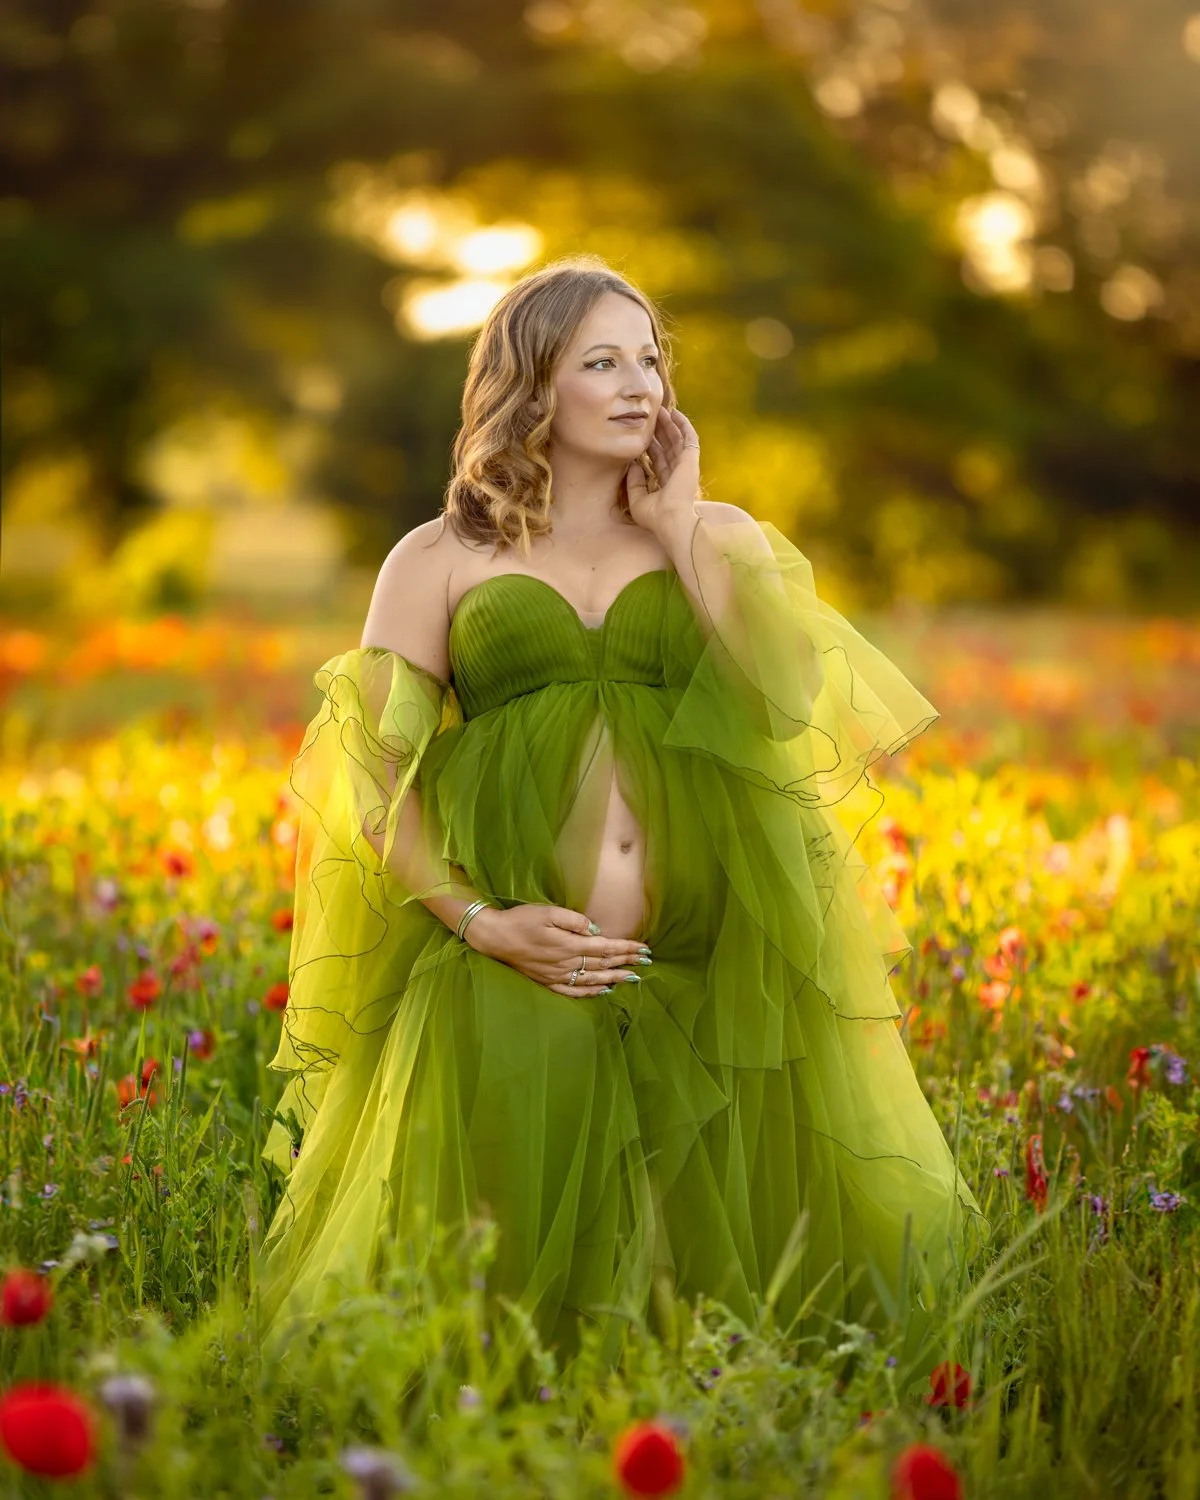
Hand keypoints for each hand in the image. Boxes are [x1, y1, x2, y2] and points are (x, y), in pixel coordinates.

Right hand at [464, 903, 649, 996]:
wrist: (494, 938)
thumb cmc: (521, 920)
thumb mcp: (547, 912)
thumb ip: (573, 920)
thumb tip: (595, 929)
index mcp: (568, 944)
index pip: (605, 947)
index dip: (626, 948)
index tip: (644, 948)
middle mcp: (566, 963)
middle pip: (603, 964)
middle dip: (627, 962)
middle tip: (647, 961)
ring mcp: (557, 975)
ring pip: (592, 979)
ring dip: (615, 978)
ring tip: (633, 978)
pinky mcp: (547, 982)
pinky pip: (574, 991)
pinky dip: (591, 992)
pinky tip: (603, 990)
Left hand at [626, 406, 699, 537]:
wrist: (671, 519)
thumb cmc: (655, 516)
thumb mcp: (637, 500)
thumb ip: (634, 483)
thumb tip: (632, 465)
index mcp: (667, 485)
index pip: (659, 460)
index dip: (651, 447)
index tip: (642, 436)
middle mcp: (678, 474)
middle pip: (668, 447)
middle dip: (660, 432)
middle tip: (651, 417)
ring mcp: (686, 466)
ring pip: (678, 439)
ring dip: (670, 425)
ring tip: (660, 411)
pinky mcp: (692, 460)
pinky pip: (689, 437)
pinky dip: (683, 425)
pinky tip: (675, 414)